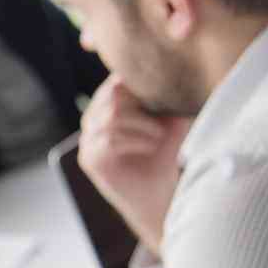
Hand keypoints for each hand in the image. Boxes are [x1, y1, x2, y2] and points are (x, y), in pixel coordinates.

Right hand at [78, 76, 190, 254]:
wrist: (159, 196)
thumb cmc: (166, 157)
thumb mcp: (170, 120)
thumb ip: (166, 97)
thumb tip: (178, 71)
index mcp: (108, 107)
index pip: (116, 81)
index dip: (138, 82)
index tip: (163, 92)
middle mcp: (93, 121)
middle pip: (112, 94)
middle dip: (140, 104)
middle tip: (160, 120)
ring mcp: (88, 141)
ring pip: (111, 115)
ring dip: (141, 124)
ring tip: (157, 136)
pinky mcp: (90, 160)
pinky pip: (110, 139)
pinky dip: (136, 139)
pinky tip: (150, 146)